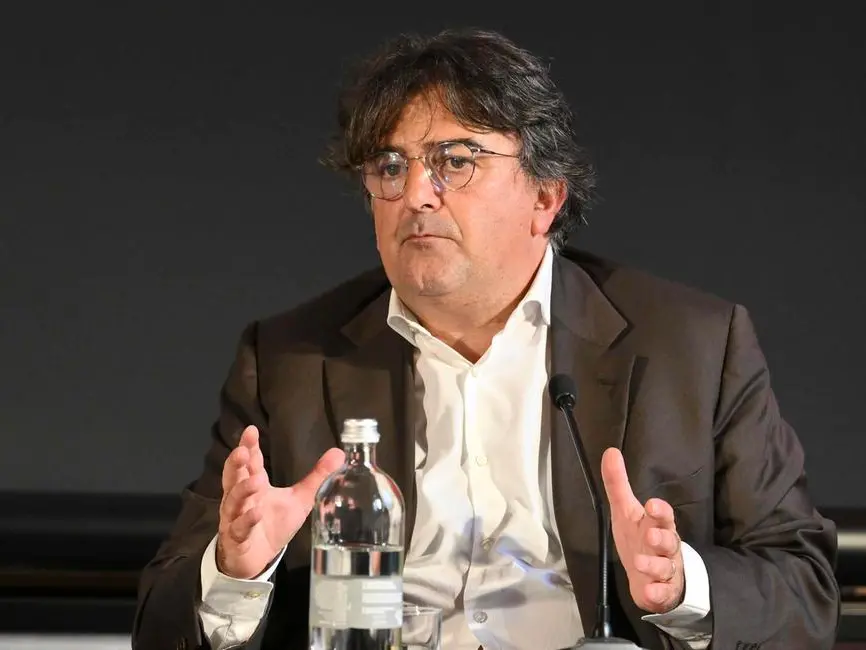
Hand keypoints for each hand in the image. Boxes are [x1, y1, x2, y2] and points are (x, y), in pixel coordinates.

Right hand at [216, 425, 344, 578]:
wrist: (258, 559)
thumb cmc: (275, 524)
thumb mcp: (299, 499)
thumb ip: (317, 476)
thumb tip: (339, 452)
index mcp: (256, 484)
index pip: (251, 462)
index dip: (250, 446)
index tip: (251, 430)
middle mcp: (242, 498)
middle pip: (234, 476)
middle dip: (236, 463)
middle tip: (242, 452)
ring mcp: (236, 518)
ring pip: (233, 501)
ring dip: (243, 490)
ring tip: (255, 482)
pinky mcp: (237, 539)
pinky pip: (239, 528)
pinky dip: (247, 521)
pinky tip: (256, 513)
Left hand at [601, 447, 683, 612]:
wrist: (651, 576)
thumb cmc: (639, 537)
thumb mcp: (625, 510)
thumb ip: (617, 483)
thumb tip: (610, 452)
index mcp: (656, 525)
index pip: (663, 515)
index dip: (659, 511)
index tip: (652, 505)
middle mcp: (664, 547)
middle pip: (669, 540)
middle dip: (662, 538)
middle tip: (653, 535)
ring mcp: (665, 570)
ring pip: (665, 567)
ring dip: (654, 565)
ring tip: (641, 562)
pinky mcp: (662, 591)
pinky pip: (662, 593)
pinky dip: (657, 593)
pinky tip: (651, 591)